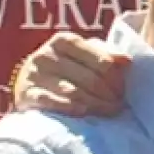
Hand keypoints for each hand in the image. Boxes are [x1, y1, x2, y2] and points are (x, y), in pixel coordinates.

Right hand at [14, 32, 129, 116]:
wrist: (30, 85)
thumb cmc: (66, 69)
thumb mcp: (85, 55)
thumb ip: (106, 54)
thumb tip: (126, 60)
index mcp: (65, 41)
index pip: (103, 62)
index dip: (118, 80)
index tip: (124, 91)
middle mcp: (47, 54)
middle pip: (91, 79)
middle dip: (110, 96)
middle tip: (119, 106)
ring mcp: (35, 74)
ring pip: (75, 93)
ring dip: (97, 106)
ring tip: (109, 112)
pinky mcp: (27, 94)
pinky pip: (52, 102)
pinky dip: (70, 108)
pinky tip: (84, 113)